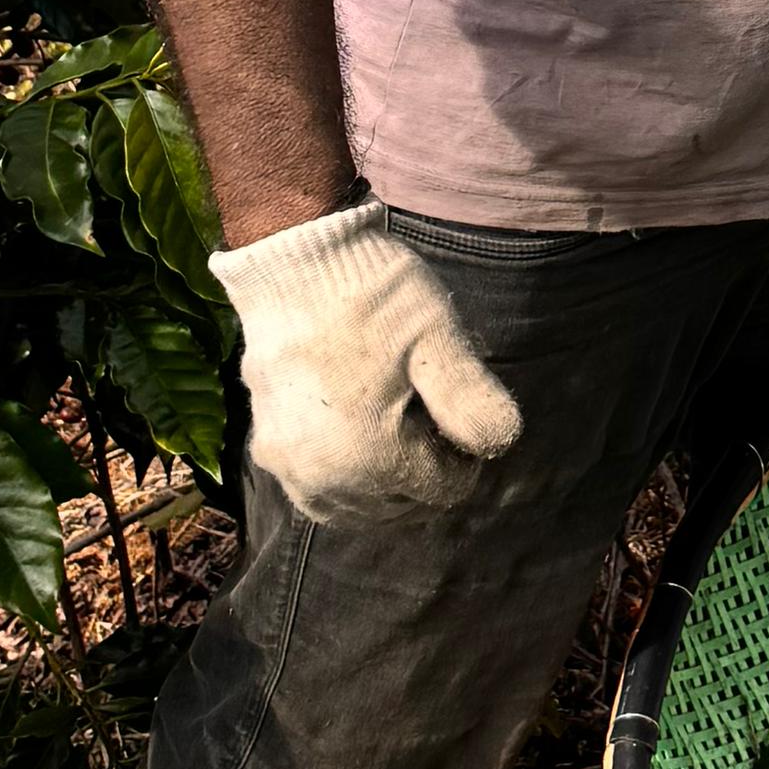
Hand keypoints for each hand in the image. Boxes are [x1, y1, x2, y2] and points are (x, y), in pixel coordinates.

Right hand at [215, 201, 526, 516]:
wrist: (292, 258)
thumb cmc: (370, 293)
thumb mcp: (439, 338)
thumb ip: (473, 399)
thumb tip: (501, 442)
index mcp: (368, 459)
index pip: (443, 489)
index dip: (465, 454)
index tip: (462, 410)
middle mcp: (321, 479)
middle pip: (401, 506)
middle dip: (426, 469)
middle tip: (434, 413)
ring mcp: (287, 468)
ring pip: (358, 509)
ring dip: (388, 486)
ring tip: (403, 429)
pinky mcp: (267, 450)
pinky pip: (317, 494)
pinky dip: (348, 485)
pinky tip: (365, 448)